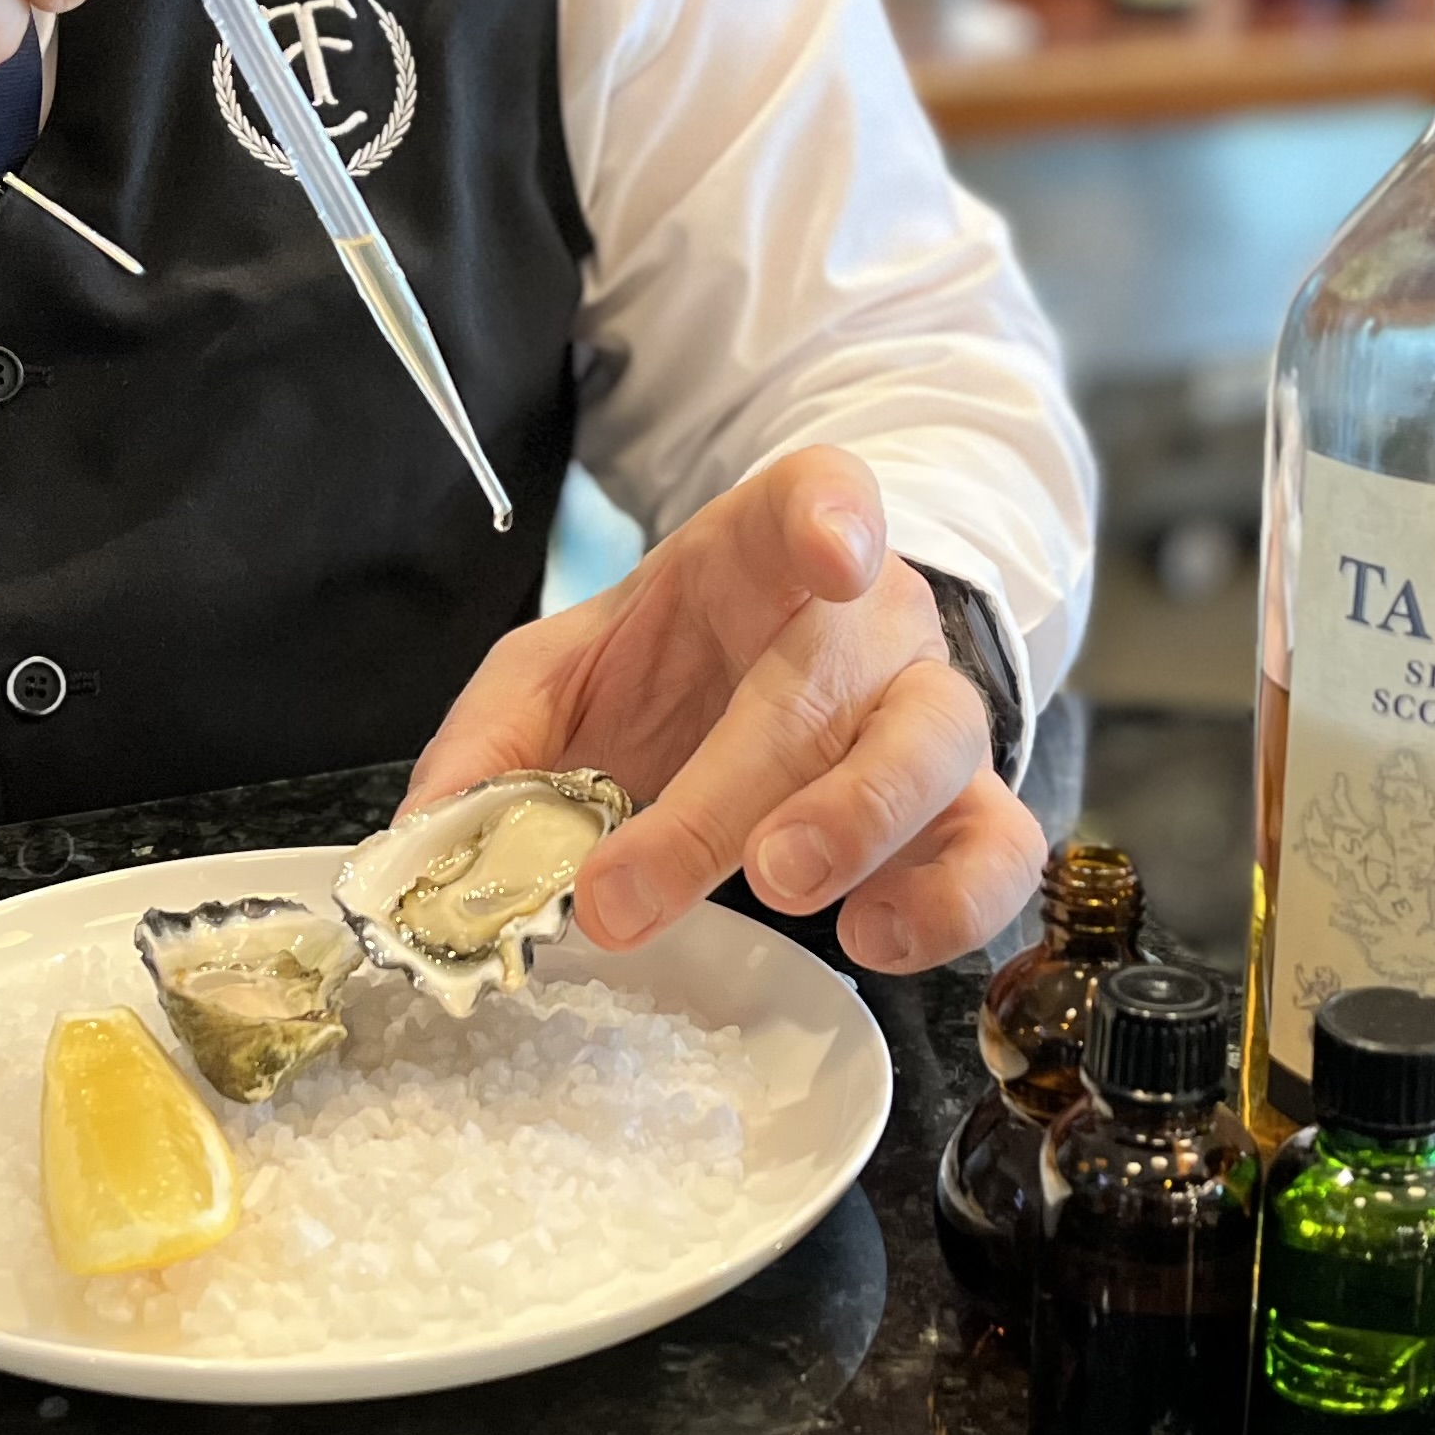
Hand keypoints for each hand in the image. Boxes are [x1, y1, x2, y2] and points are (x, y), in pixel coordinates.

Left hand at [404, 448, 1046, 971]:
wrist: (768, 685)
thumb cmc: (670, 670)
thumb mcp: (564, 671)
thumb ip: (496, 739)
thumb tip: (433, 834)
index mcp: (769, 552)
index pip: (821, 496)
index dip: (834, 518)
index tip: (830, 552)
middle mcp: (872, 621)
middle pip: (836, 678)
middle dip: (738, 782)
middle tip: (638, 880)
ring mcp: (930, 711)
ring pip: (940, 750)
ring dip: (862, 823)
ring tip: (780, 889)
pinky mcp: (971, 806)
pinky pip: (1001, 852)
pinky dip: (951, 904)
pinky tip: (871, 938)